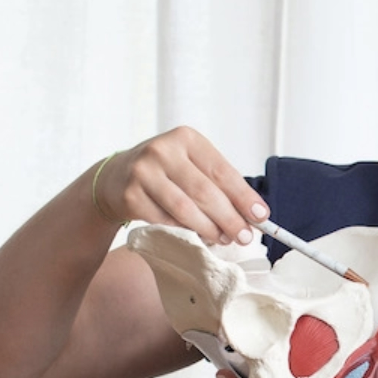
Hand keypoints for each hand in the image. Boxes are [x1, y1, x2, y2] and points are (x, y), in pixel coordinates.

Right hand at [96, 126, 267, 244]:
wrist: (115, 178)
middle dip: (230, 218)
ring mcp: (143, 172)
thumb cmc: (165, 172)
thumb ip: (219, 184)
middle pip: (205, 192)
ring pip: (186, 209)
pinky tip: (196, 235)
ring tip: (224, 238)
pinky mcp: (130, 195)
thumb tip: (254, 214)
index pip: (222, 171)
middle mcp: (163, 151)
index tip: (262, 216)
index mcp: (186, 139)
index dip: (244, 196)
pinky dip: (184, 231)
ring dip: (210, 229)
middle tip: (245, 236)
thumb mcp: (191, 165)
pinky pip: (165, 220)